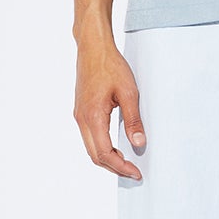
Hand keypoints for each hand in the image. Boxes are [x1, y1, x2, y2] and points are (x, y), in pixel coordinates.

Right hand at [74, 40, 146, 178]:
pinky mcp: (81, 111)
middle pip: (95, 155)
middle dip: (114, 167)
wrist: (93, 47)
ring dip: (107, 158)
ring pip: (91, 147)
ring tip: (126, 160)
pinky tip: (116, 145)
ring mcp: (79, 115)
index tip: (135, 172)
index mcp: (93, 117)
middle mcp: (82, 119)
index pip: (105, 153)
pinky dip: (102, 147)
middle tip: (133, 171)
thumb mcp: (129, 92)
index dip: (120, 166)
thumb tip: (138, 143)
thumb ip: (133, 120)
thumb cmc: (110, 65)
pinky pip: (89, 137)